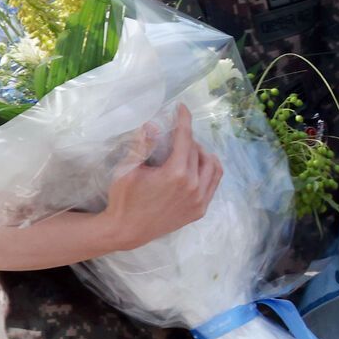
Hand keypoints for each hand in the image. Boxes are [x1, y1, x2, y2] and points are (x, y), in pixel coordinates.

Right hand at [103, 103, 221, 251]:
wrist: (127, 230)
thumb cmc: (124, 198)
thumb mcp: (128, 168)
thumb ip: (143, 145)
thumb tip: (152, 125)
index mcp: (176, 174)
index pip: (185, 138)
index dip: (184, 120)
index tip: (182, 108)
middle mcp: (193, 187)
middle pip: (198, 151)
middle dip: (188, 138)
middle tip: (176, 135)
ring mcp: (198, 200)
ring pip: (213, 167)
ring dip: (202, 154)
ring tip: (189, 151)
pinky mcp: (199, 210)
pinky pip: (213, 184)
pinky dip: (209, 171)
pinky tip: (197, 168)